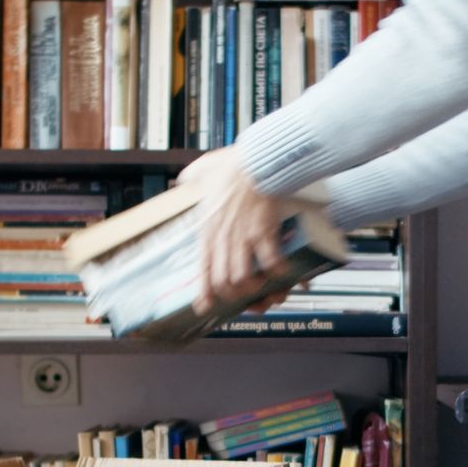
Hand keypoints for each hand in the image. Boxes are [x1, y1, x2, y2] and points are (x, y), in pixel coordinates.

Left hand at [178, 147, 290, 314]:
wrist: (257, 160)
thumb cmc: (234, 164)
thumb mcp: (203, 170)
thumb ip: (193, 177)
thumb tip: (184, 177)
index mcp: (207, 228)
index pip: (202, 269)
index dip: (204, 292)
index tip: (205, 306)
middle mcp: (222, 237)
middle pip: (223, 281)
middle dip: (234, 293)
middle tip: (244, 293)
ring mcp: (242, 237)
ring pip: (243, 278)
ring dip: (255, 286)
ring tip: (263, 284)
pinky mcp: (263, 233)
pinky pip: (270, 263)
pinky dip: (278, 271)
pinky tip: (283, 269)